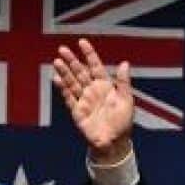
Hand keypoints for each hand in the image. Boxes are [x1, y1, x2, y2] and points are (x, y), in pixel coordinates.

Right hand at [52, 39, 134, 162]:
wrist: (114, 143)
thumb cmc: (122, 122)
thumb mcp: (126, 100)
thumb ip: (123, 82)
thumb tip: (124, 63)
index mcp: (105, 86)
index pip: (96, 66)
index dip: (89, 54)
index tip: (82, 42)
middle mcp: (93, 91)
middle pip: (80, 72)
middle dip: (72, 61)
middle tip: (62, 49)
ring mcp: (84, 100)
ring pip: (72, 83)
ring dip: (65, 72)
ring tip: (57, 61)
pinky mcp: (77, 111)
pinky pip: (69, 98)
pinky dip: (63, 89)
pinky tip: (57, 79)